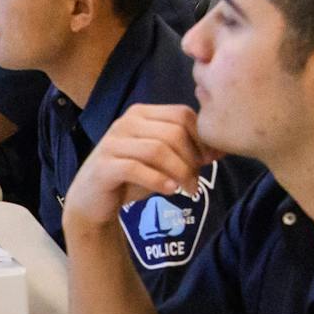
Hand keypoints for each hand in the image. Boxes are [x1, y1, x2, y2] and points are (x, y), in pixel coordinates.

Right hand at [62, 103, 212, 230]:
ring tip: (189, 189)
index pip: (182, 114)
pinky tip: (170, 191)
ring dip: (180, 172)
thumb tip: (221, 149)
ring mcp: (112, 142)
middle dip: (192, 158)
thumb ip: (186, 152)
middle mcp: (126, 122)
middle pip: (173, 132)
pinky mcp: (104, 166)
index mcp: (142, 113)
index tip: (209, 162)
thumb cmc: (131, 178)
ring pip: (158, 150)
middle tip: (197, 181)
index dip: (201, 138)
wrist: (92, 200)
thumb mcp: (163, 162)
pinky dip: (159, 181)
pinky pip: (136, 168)